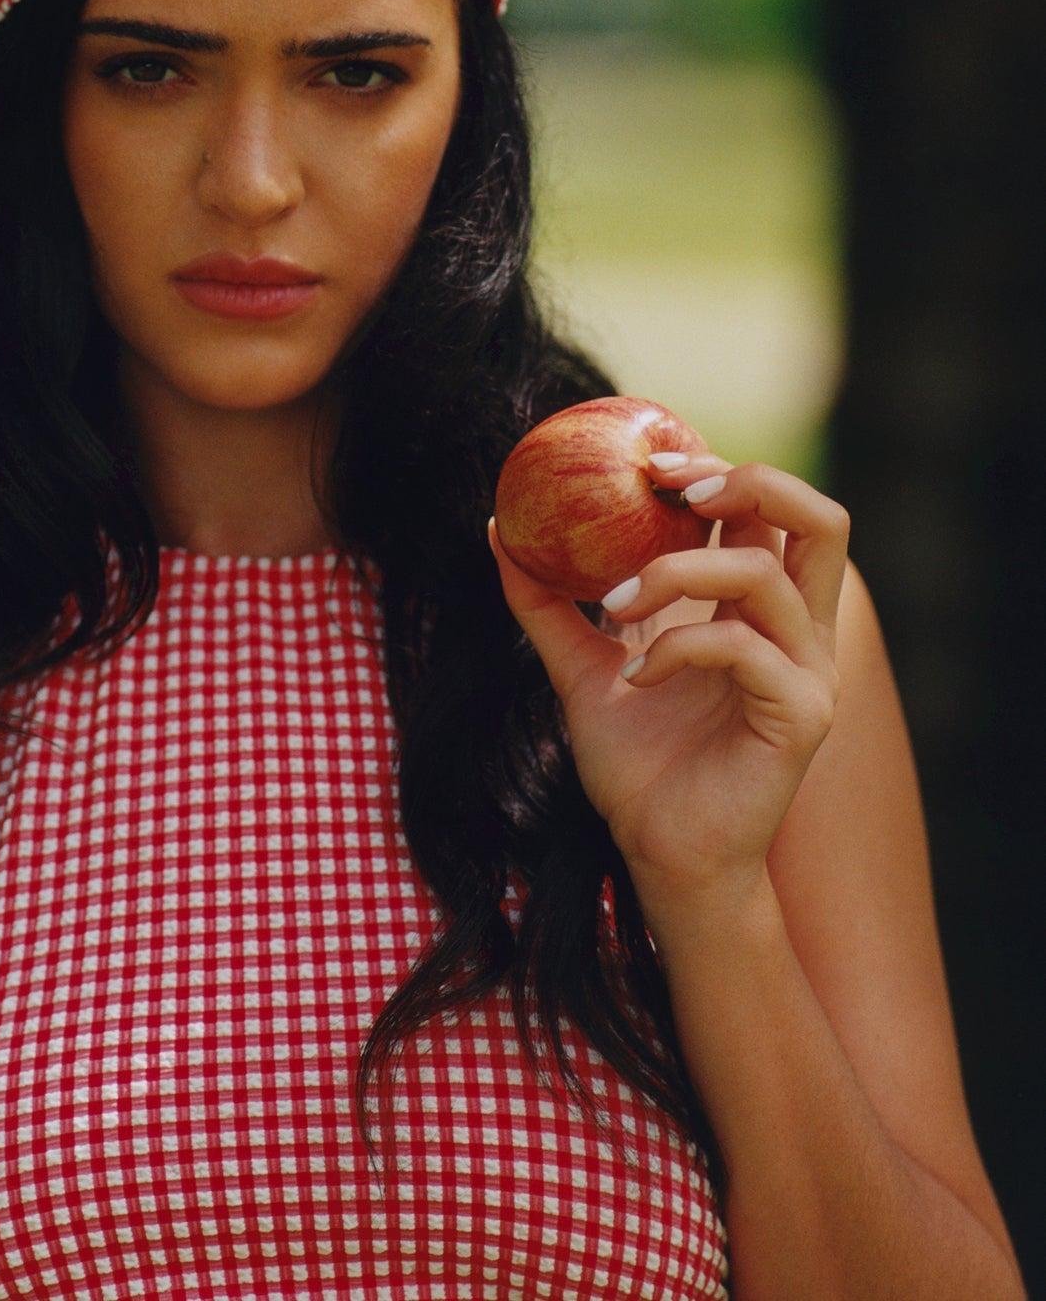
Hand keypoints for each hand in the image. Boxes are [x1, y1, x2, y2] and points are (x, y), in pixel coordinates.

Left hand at [486, 451, 849, 900]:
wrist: (659, 855)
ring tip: (614, 606)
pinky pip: (742, 648)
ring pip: (762, 575)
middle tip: (669, 488)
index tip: (646, 462)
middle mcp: (799, 632)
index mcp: (760, 610)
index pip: (767, 510)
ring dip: (675, 573)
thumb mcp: (579, 668)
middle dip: (746, 482)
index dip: (717, 468)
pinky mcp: (800, 715)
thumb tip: (500, 532)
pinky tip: (637, 676)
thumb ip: (548, 605)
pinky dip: (677, 646)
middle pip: (818, 518)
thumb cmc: (636, 765)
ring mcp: (807, 673)